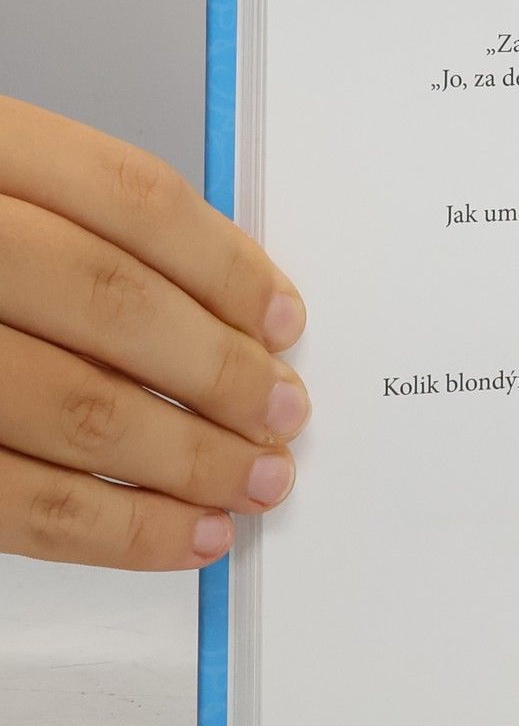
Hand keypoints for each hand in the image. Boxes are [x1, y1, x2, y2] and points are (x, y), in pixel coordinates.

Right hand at [0, 96, 308, 569]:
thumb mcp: (8, 191)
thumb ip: (101, 232)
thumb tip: (240, 314)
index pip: (133, 199)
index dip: (226, 266)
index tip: (283, 321)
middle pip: (114, 305)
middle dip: (220, 372)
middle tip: (282, 413)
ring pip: (79, 409)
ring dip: (191, 459)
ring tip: (255, 481)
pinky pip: (23, 503)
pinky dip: (123, 530)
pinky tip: (188, 533)